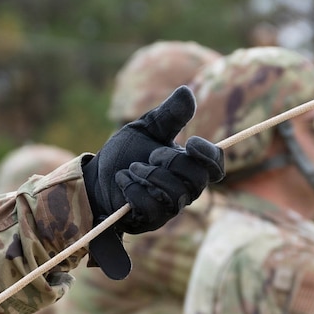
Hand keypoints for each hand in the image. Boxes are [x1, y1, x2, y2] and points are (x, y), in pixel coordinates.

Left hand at [82, 86, 224, 277]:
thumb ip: (168, 115)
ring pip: (175, 196)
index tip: (190, 142)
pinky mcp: (149, 221)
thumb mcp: (146, 128)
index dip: (210, 156)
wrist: (97, 175)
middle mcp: (184, 189)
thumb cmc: (126, 153)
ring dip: (150, 176)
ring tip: (132, 168)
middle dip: (171, 163)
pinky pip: (151, 208)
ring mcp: (168, 208)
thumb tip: (187, 92)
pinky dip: (134, 190)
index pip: (216, 166)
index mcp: (189, 166)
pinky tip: (123, 180)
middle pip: (197, 180)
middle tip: (150, 154)